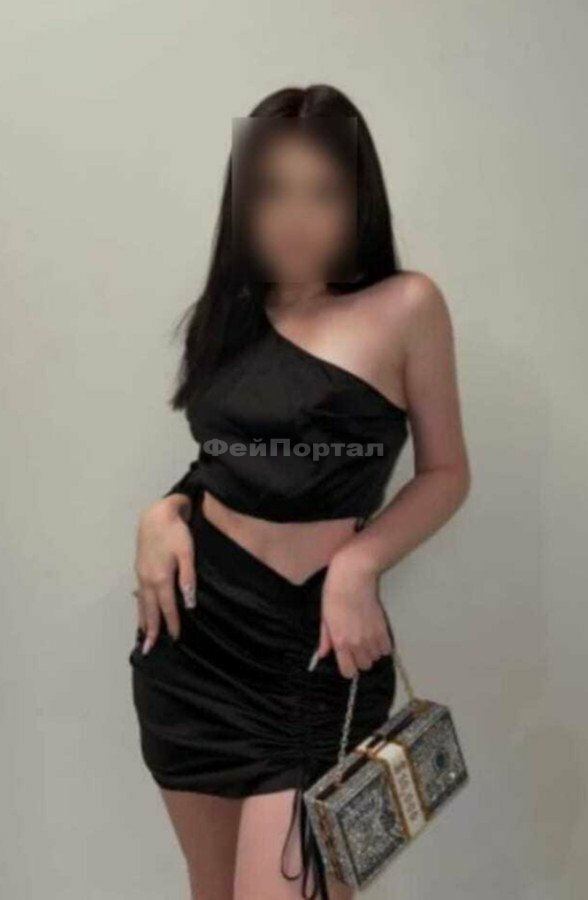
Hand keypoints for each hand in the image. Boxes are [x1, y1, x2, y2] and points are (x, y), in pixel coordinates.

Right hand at [133, 495, 195, 653]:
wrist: (155, 515)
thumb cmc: (175, 532)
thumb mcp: (187, 554)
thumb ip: (188, 578)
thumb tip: (190, 603)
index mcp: (161, 579)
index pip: (167, 607)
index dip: (172, 623)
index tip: (175, 638)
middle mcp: (148, 580)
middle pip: (150, 610)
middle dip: (152, 630)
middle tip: (149, 649)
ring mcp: (141, 574)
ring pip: (142, 602)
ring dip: (143, 619)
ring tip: (144, 634)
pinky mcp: (139, 568)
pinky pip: (139, 593)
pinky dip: (139, 605)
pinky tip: (140, 607)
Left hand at [316, 547, 392, 678]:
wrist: (354, 576)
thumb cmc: (334, 594)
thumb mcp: (325, 617)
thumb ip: (326, 638)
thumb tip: (324, 653)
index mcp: (341, 642)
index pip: (348, 671)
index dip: (347, 667)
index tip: (346, 658)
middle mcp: (358, 643)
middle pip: (364, 666)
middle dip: (359, 659)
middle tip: (355, 645)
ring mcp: (372, 637)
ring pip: (376, 658)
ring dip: (371, 652)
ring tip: (365, 638)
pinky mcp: (384, 628)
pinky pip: (387, 649)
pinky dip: (382, 645)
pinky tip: (375, 635)